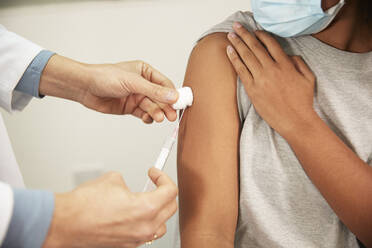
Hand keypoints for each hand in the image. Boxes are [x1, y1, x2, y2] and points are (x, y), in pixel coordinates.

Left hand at [40, 56, 178, 123]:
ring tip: (158, 118)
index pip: (165, 84)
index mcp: (145, 72)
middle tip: (171, 116)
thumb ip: (153, 91)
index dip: (173, 94)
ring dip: (157, 113)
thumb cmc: (105, 77)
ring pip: (153, 107)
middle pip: (160, 98)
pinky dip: (148, 118)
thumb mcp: (132, 82)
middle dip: (166, 107)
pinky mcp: (130, 108)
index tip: (179, 104)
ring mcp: (136, 97)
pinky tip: (148, 119)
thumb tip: (173, 96)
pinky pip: (144, 114)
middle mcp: (142, 84)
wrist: (85, 87)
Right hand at [42, 168, 177, 247]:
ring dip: (159, 211)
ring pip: (160, 226)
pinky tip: (135, 215)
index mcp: (146, 208)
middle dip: (165, 192)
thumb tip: (128, 187)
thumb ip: (128, 183)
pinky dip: (145, 223)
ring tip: (148, 200)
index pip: (170, 191)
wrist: (66, 223)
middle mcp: (145, 227)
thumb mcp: (113, 180)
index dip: (163, 177)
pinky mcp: (126, 245)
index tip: (154, 173)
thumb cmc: (85, 204)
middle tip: (155, 183)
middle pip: (170, 208)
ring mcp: (136, 239)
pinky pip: (145, 234)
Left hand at [226, 23, 316, 137]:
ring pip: (246, 57)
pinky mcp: (252, 90)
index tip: (255, 31)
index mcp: (286, 65)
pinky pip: (241, 71)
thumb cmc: (303, 101)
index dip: (261, 35)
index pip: (271, 44)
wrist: (295, 121)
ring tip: (230, 35)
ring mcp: (261, 79)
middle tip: (236, 26)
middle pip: (255, 47)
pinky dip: (234, 59)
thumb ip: (298, 63)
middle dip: (245, 34)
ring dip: (237, 44)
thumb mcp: (308, 78)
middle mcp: (272, 69)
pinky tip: (230, 51)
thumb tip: (288, 55)